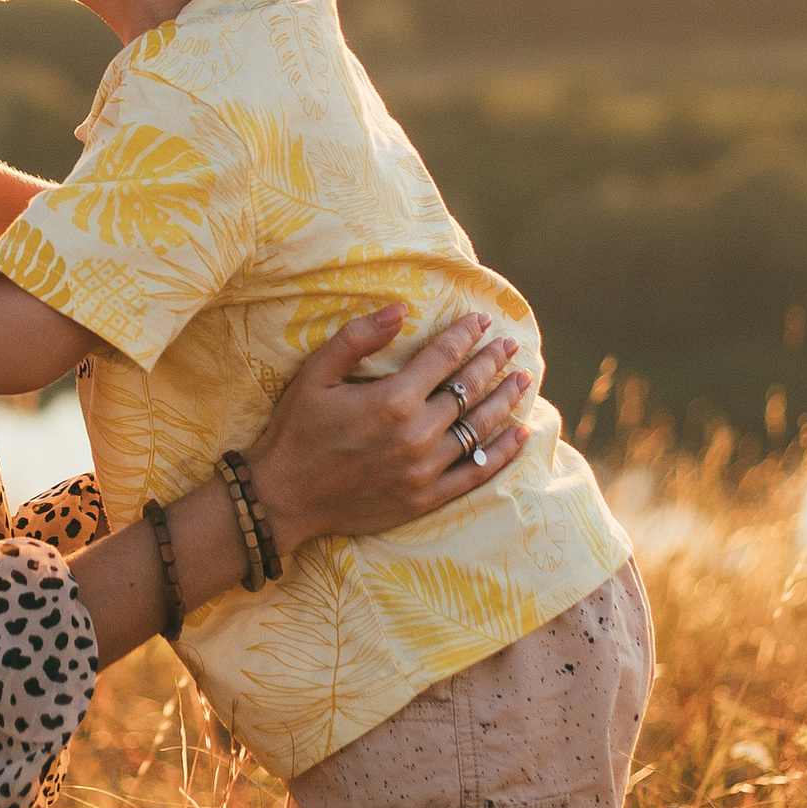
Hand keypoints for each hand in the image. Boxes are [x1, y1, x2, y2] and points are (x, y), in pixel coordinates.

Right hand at [245, 306, 537, 559]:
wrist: (282, 498)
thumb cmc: (296, 431)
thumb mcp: (316, 374)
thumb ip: (358, 338)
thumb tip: (400, 309)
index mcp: (392, 400)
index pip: (443, 358)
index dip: (465, 335)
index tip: (482, 320)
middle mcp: (416, 434)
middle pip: (468, 390)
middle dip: (492, 362)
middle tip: (511, 345)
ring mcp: (425, 470)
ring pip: (478, 428)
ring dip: (504, 400)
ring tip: (523, 380)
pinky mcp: (426, 498)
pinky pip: (476, 473)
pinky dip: (502, 452)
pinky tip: (521, 433)